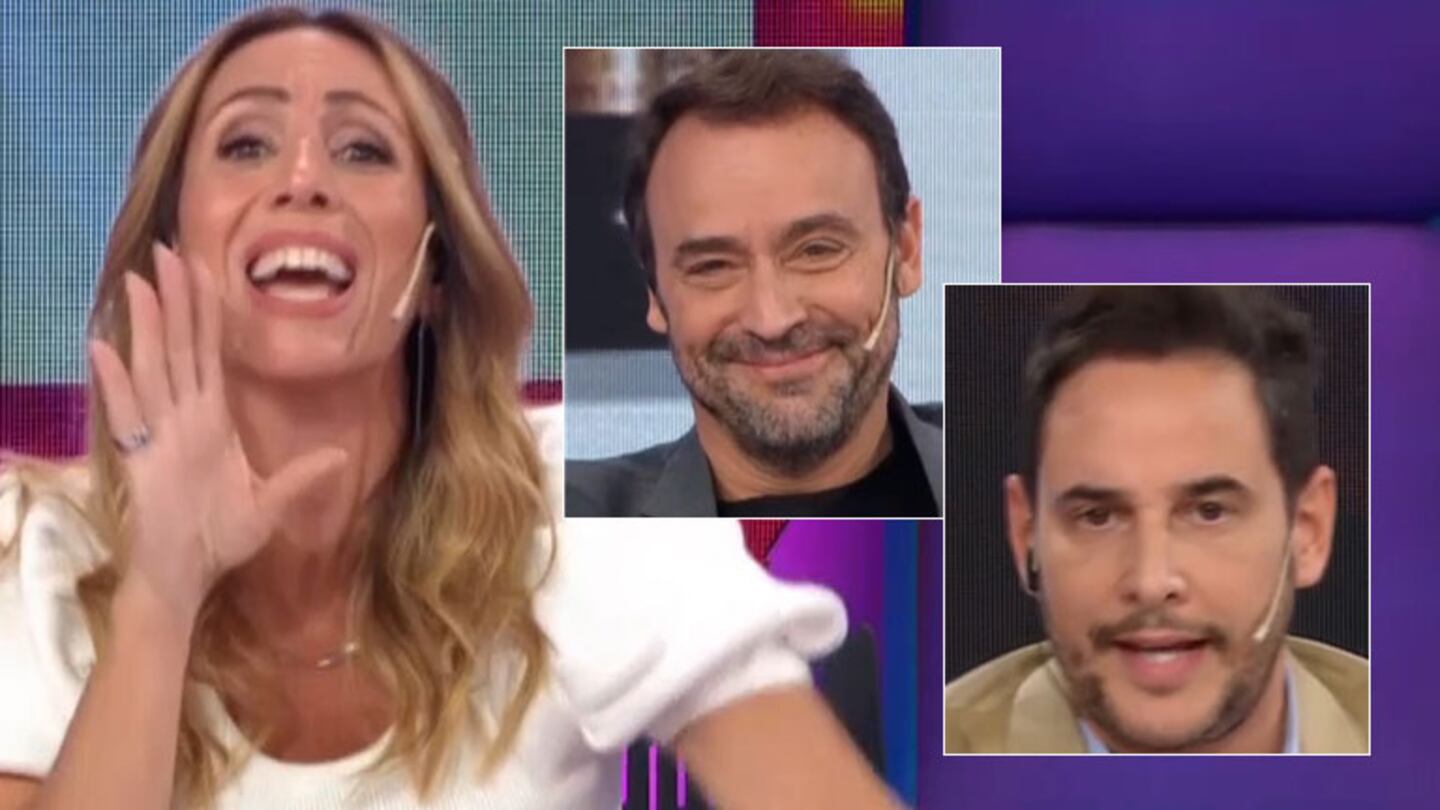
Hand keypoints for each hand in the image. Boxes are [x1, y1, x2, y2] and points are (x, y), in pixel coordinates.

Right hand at [89, 243, 346, 624]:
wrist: (187, 578)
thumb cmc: (219, 539)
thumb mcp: (270, 504)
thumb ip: (300, 477)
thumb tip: (338, 454)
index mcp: (211, 423)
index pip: (208, 356)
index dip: (205, 314)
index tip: (202, 271)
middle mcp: (183, 420)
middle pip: (178, 349)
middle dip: (173, 302)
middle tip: (166, 251)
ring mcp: (160, 436)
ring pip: (152, 368)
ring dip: (145, 326)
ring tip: (140, 282)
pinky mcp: (141, 460)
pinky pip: (126, 414)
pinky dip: (114, 381)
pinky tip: (101, 346)